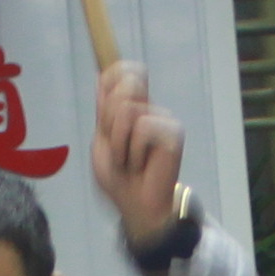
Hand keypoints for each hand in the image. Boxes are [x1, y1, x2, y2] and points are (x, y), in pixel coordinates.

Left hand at [93, 59, 184, 245]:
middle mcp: (148, 108)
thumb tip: (101, 76)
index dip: (111, 79)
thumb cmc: (119, 176)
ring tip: (127, 160)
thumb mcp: (101, 140)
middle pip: (126, 83)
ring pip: (128, 110)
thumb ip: (103, 110)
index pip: (123, 71)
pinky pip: (142, 128)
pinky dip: (133, 151)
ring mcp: (163, 119)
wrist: (135, 204)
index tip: (104, 108)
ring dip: (119, 142)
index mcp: (130, 106)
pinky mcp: (173, 132)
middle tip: (116, 145)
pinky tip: (140, 165)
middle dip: (110, 119)